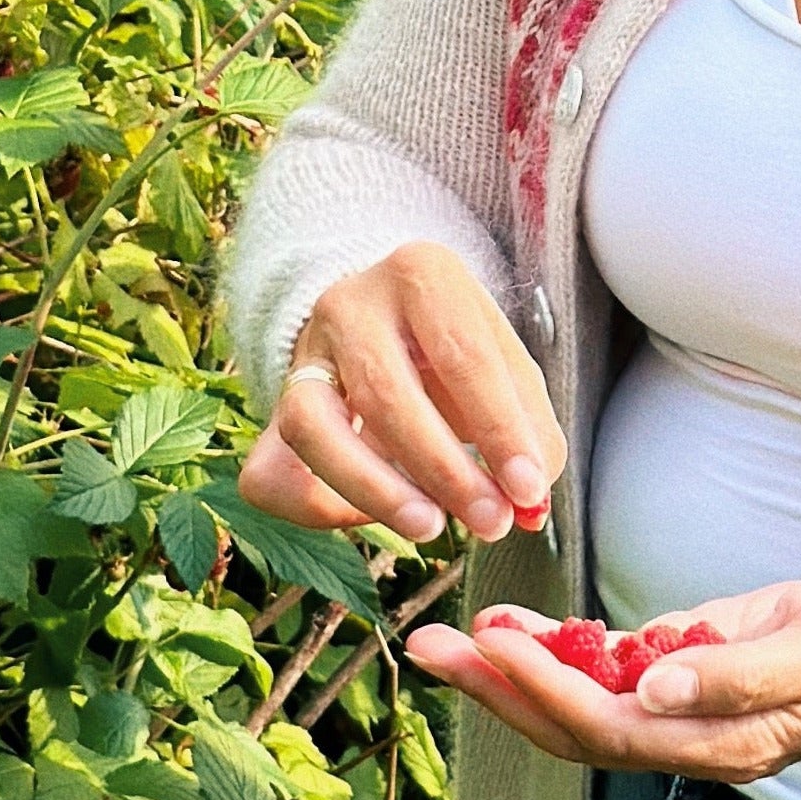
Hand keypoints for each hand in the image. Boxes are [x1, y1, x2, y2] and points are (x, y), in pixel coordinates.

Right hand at [237, 243, 565, 549]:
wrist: (383, 319)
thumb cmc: (455, 347)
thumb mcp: (502, 364)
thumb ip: (526, 425)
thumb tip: (528, 502)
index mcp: (421, 273)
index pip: (464, 357)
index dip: (500, 430)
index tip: (529, 490)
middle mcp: (351, 302)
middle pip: (386, 393)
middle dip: (444, 470)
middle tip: (490, 521)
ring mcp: (304, 352)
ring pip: (315, 428)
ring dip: (378, 491)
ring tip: (432, 526)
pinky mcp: (276, 406)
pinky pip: (271, 470)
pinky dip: (318, 507)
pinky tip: (373, 519)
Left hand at [405, 570, 800, 781]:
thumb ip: (737, 676)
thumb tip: (655, 689)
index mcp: (720, 743)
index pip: (610, 727)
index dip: (547, 690)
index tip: (496, 641)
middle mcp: (689, 743)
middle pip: (572, 731)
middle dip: (498, 691)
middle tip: (429, 647)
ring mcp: (683, 720)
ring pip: (577, 713)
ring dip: (509, 681)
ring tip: (446, 642)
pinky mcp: (684, 687)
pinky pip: (605, 684)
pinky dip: (554, 659)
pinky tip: (511, 631)